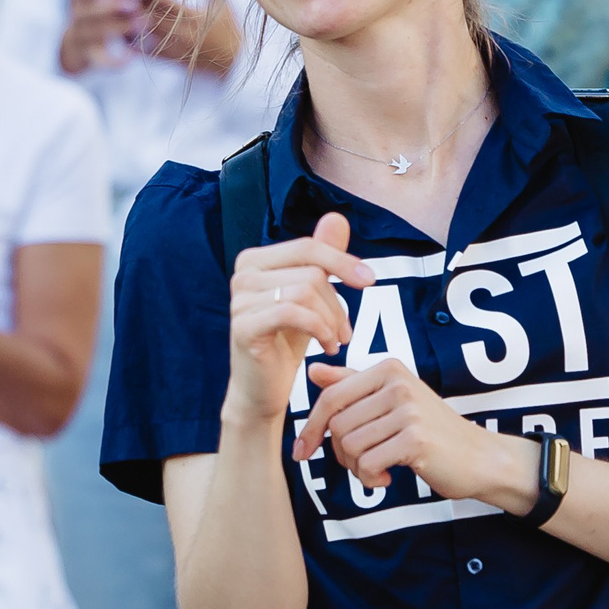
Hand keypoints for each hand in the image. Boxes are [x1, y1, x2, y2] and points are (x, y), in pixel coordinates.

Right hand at [59, 0, 140, 73]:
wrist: (75, 49)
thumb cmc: (98, 18)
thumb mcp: (100, 3)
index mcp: (79, 2)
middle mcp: (76, 19)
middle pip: (86, 12)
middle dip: (110, 7)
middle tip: (135, 4)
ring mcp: (79, 39)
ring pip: (92, 34)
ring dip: (117, 28)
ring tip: (141, 24)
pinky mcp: (87, 58)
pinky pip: (99, 61)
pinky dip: (114, 61)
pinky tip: (131, 57)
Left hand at [127, 0, 240, 74]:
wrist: (235, 63)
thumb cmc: (230, 29)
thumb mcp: (224, 2)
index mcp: (195, 17)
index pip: (167, 0)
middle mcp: (183, 33)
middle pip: (152, 16)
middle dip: (134, 3)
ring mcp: (177, 48)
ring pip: (148, 34)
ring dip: (132, 22)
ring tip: (116, 11)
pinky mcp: (174, 61)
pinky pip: (150, 54)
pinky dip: (137, 46)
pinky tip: (124, 38)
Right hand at [222, 213, 364, 430]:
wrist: (262, 390)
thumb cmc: (286, 342)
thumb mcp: (311, 297)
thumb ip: (322, 258)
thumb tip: (336, 217)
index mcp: (255, 260)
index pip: (307, 247)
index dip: (342, 260)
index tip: (369, 280)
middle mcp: (242, 274)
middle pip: (310, 271)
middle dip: (338, 302)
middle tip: (347, 332)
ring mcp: (239, 300)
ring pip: (305, 292)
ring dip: (331, 320)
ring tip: (337, 342)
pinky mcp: (243, 327)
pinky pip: (293, 313)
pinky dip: (319, 329)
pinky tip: (327, 347)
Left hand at [295, 352, 539, 508]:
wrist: (479, 458)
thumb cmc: (431, 430)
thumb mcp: (392, 401)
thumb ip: (352, 384)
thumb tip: (313, 368)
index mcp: (388, 369)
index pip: (331, 397)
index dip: (311, 428)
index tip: (302, 451)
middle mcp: (397, 383)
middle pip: (337, 425)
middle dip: (340, 453)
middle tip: (363, 463)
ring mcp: (408, 410)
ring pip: (349, 445)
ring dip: (356, 469)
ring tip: (378, 470)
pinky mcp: (415, 439)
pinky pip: (367, 464)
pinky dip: (370, 479)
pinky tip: (387, 479)